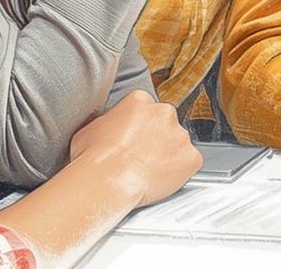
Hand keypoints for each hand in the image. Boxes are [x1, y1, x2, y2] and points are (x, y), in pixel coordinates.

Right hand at [68, 89, 201, 208]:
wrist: (108, 180)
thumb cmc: (94, 157)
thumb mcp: (89, 129)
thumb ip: (106, 122)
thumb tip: (105, 129)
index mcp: (140, 100)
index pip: (145, 107)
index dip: (138, 125)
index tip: (131, 138)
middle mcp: (164, 113)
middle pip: (164, 122)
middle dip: (156, 137)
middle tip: (140, 155)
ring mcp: (180, 135)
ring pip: (178, 143)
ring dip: (167, 154)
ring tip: (147, 170)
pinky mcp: (191, 157)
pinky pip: (189, 163)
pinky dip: (180, 171)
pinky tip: (161, 179)